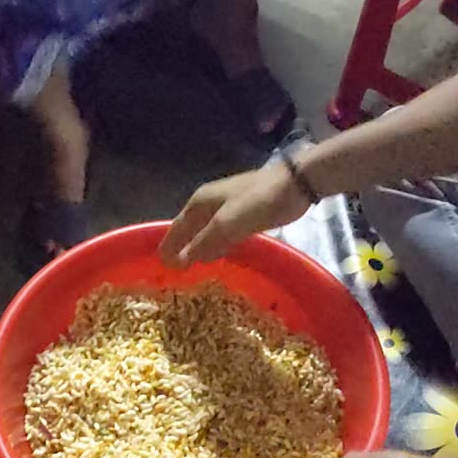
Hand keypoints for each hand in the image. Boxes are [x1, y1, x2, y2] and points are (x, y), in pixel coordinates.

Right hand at [158, 162, 311, 267]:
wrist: (293, 186)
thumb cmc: (257, 202)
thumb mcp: (227, 223)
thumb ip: (204, 242)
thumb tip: (182, 259)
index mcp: (199, 202)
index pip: (176, 228)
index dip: (169, 247)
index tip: (164, 267)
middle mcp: (208, 204)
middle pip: (188, 229)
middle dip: (180, 247)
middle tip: (175, 270)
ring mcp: (226, 208)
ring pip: (204, 231)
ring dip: (197, 247)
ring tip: (192, 267)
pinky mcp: (242, 214)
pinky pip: (221, 233)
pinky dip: (215, 244)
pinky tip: (219, 254)